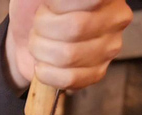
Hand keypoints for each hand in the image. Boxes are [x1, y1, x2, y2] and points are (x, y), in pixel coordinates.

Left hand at [5, 0, 132, 90]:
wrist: (25, 33)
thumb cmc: (34, 7)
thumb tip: (60, 3)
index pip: (92, 0)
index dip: (60, 5)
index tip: (49, 4)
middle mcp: (116, 16)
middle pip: (76, 27)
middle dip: (43, 27)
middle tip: (38, 23)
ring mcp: (110, 47)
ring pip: (69, 56)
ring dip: (41, 50)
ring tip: (40, 41)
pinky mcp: (98, 72)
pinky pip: (69, 79)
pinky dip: (46, 73)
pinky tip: (43, 63)